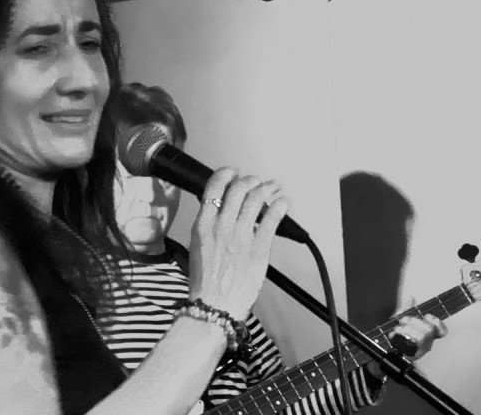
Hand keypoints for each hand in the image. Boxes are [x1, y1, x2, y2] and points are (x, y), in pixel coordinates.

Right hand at [187, 167, 288, 320]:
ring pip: (256, 200)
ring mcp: (241, 237)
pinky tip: (283, 203)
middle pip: (238, 189)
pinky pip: (271, 221)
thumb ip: (208, 226)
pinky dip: (280, 207)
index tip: (233, 172)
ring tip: (273, 188)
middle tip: (256, 181)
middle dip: (250, 180)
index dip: (226, 174)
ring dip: (267, 189)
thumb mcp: (197, 247)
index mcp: (203, 226)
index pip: (214, 188)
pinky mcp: (259, 249)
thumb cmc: (204, 283)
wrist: (214, 307)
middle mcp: (222, 227)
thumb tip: (218, 212)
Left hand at [365, 298, 447, 378]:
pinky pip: (410, 344)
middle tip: (403, 321)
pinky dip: (400, 336)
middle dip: (414, 321)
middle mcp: (426, 343)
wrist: (383, 350)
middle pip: (429, 330)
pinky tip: (394, 335)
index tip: (426, 316)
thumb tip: (411, 298)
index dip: (437, 322)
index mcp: (426, 334)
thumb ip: (406, 309)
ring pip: (420, 337)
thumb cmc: (394, 335)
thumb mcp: (399, 319)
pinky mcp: (410, 356)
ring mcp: (419, 351)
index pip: (441, 330)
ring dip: (405, 329)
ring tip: (397, 329)